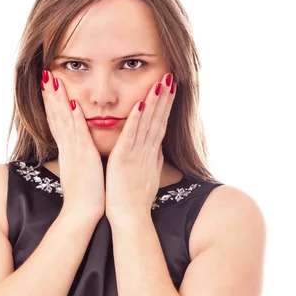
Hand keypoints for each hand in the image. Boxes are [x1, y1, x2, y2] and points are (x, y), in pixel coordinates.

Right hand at [41, 69, 104, 221]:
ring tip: (51, 79)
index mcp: (69, 151)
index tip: (49, 87)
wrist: (83, 213)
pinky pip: (78, 133)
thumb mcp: (81, 171)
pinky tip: (73, 103)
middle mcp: (68, 148)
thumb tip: (81, 153)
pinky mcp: (84, 156)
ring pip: (63, 120)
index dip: (52, 104)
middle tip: (45, 75)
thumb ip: (79, 159)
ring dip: (58, 99)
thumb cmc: (86, 195)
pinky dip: (74, 118)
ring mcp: (74, 151)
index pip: (58, 122)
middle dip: (50, 95)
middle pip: (56, 116)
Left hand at [105, 73, 176, 223]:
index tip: (171, 89)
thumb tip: (158, 149)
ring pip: (148, 123)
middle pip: (159, 119)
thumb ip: (154, 161)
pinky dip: (137, 119)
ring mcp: (138, 154)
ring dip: (155, 102)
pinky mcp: (125, 159)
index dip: (167, 106)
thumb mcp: (148, 176)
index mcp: (151, 154)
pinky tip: (141, 103)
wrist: (130, 218)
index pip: (160, 125)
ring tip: (161, 82)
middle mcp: (148, 151)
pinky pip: (132, 135)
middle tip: (171, 77)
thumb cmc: (136, 200)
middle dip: (165, 98)